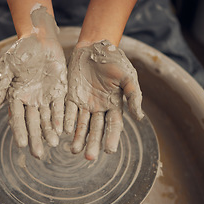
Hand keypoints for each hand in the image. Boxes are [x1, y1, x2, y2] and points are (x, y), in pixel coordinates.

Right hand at [0, 34, 66, 158]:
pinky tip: (64, 130)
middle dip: (36, 139)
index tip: (22, 145)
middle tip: (39, 155)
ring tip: (54, 144)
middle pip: (33, 124)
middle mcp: (31, 101)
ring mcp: (45, 97)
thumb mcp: (7, 67)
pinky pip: (60, 108)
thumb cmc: (20, 52)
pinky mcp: (59, 92)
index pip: (17, 118)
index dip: (19, 131)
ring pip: (48, 119)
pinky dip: (62, 118)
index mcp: (16, 97)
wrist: (40, 39)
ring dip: (50, 132)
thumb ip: (0, 86)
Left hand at [64, 40, 143, 159]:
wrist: (95, 46)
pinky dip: (65, 120)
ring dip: (77, 137)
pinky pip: (68, 110)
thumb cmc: (114, 60)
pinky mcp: (71, 96)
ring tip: (73, 150)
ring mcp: (84, 103)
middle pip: (96, 129)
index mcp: (114, 104)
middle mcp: (99, 107)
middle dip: (92, 143)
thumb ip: (133, 96)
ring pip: (81, 123)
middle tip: (89, 158)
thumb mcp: (128, 76)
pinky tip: (63, 131)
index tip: (109, 150)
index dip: (112, 137)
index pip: (113, 125)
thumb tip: (139, 118)